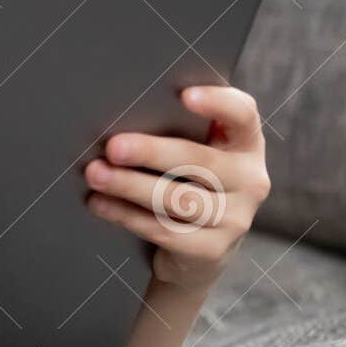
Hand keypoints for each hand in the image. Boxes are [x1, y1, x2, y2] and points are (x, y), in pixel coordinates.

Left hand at [82, 85, 270, 292]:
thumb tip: (121, 110)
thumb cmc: (187, 182)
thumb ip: (176, 129)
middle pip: (201, 160)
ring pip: (179, 198)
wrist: (197, 251)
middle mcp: (250, 179)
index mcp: (245, 144)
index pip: (243, 114)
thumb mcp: (193, 154)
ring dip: (130, 185)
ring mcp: (235, 218)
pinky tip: (100, 203)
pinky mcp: (212, 250)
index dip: (218, 103)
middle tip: (112, 147)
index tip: (184, 95)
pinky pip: (164, 230)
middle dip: (151, 152)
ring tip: (96, 174)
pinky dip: (126, 215)